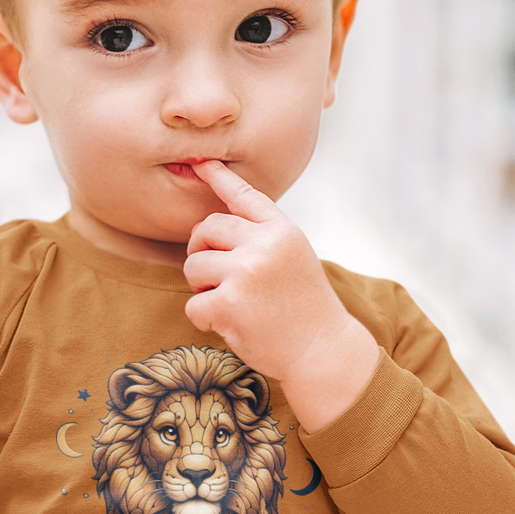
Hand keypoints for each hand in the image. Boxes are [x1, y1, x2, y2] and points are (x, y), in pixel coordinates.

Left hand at [185, 159, 379, 433]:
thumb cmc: (304, 307)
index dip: (219, 177)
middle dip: (200, 252)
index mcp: (282, 231)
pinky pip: (193, 304)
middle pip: (206, 230)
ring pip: (193, 267)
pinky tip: (229, 325)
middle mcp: (264, 245)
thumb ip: (263, 237)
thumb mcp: (294, 257)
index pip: (244, 196)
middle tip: (215, 277)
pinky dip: (204, 318)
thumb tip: (216, 222)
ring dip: (201, 288)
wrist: (321, 350)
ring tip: (229, 303)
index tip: (200, 162)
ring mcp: (246, 272)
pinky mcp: (229, 303)